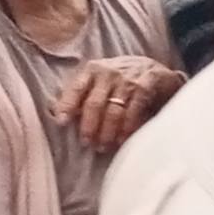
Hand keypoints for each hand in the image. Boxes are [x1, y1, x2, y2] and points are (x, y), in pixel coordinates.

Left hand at [55, 56, 183, 151]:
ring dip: (107, 131)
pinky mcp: (146, 86)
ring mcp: (128, 79)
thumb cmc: (122, 78)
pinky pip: (134, 111)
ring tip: (103, 145)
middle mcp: (109, 72)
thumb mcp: (100, 79)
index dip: (67, 106)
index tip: (62, 123)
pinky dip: (127, 127)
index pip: (76, 88)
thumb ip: (83, 92)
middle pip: (94, 103)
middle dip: (89, 126)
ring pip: (113, 110)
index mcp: (92, 70)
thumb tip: (57, 113)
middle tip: (87, 143)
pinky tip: (123, 139)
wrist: (156, 69)